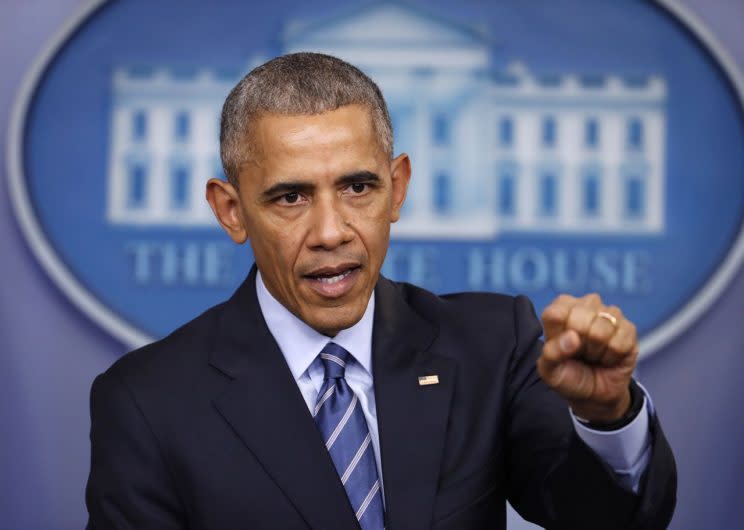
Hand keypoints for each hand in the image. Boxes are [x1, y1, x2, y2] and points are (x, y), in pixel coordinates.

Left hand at [537, 293, 637, 422]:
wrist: (594, 393)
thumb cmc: (568, 375)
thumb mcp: (550, 370)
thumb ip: (552, 352)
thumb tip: (573, 337)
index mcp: (560, 308)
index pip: (555, 314)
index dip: (558, 337)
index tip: (560, 347)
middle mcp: (585, 305)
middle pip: (579, 321)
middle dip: (580, 345)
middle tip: (580, 353)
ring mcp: (609, 314)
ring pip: (601, 332)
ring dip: (597, 352)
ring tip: (593, 354)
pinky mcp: (628, 328)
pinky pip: (619, 343)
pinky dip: (612, 357)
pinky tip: (608, 356)